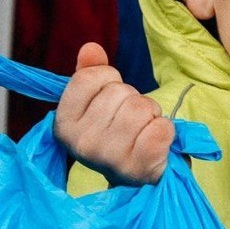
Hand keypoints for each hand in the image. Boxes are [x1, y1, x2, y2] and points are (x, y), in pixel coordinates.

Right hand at [53, 42, 172, 185]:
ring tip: (142, 131)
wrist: (136, 180)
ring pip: (142, 107)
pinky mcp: (139, 167)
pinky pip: (162, 127)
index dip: (108, 79)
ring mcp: (109, 158)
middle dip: (132, 99)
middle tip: (129, 122)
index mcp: (64, 125)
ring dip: (150, 114)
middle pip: (120, 92)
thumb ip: (90, 73)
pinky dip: (165, 130)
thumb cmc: (115, 135)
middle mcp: (81, 144)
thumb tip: (91, 48)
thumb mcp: (95, 104)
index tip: (109, 98)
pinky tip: (154, 143)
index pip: (89, 77)